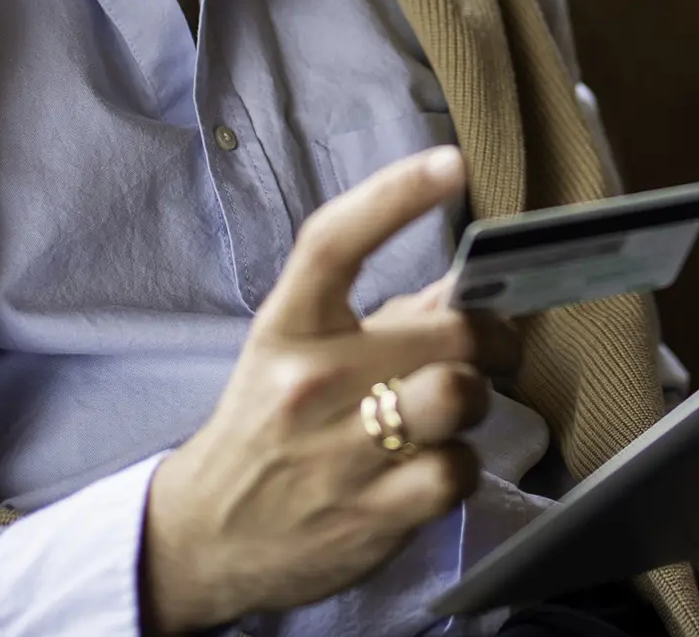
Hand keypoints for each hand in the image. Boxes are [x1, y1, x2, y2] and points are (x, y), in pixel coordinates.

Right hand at [141, 146, 519, 633]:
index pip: (335, 242)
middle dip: (489, 337)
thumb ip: (379, 316)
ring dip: (475, 400)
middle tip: (490, 346)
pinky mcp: (371, 515)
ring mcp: (340, 452)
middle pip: (446, 331)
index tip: (448, 164)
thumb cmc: (265, 427)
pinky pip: (458, 470)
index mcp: (287, 327)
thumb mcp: (296, 354)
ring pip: (461, 396)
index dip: (395, 195)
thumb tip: (466, 287)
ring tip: (453, 406)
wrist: (208, 535)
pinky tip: (429, 465)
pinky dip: (458, 466)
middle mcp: (309, 383)